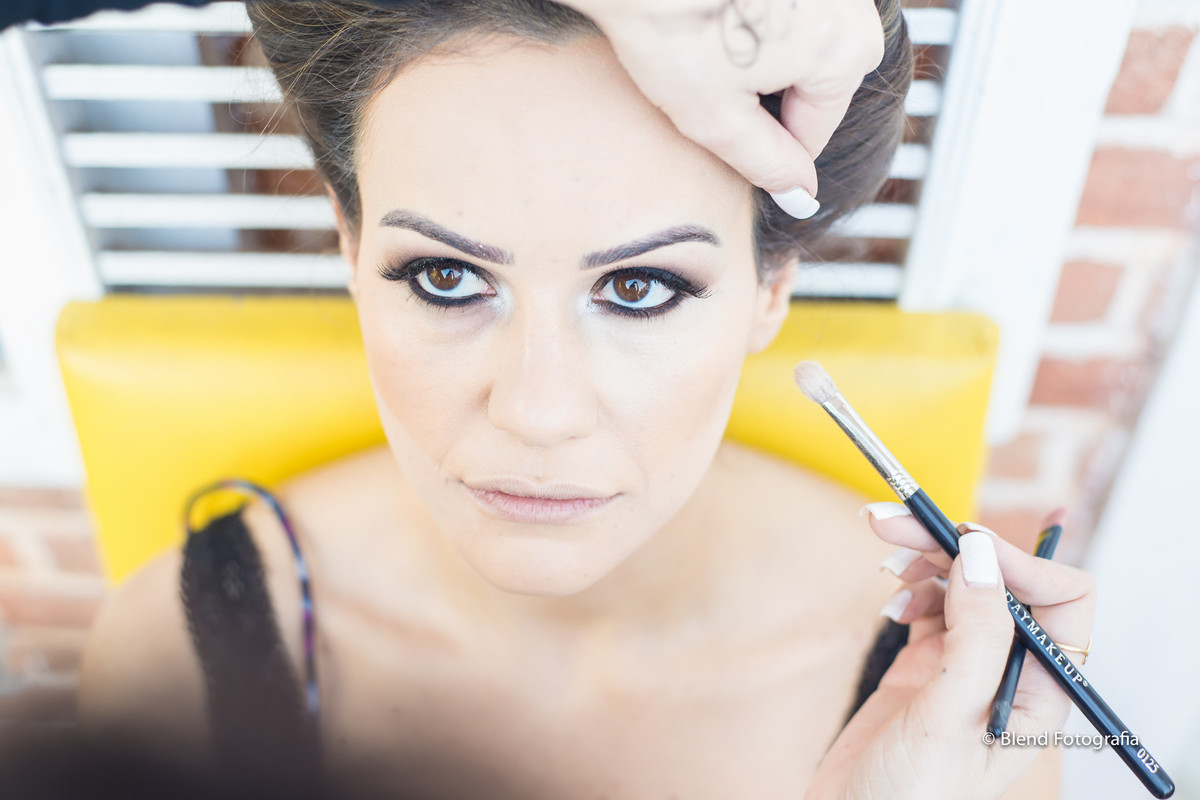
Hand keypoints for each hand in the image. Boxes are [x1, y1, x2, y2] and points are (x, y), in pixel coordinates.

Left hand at [563, 0, 884, 218]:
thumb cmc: (669, 25)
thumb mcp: (716, 118)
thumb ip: (768, 164)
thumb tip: (803, 196)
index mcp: (847, 52)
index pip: (813, 135)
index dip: (760, 145)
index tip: (716, 122)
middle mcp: (856, 9)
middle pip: (815, 87)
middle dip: (765, 95)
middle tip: (706, 79)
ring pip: (803, 49)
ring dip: (760, 59)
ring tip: (707, 46)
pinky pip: (791, 13)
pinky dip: (756, 22)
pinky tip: (714, 15)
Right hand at [805, 504, 1096, 799]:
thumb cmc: (910, 797)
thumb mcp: (948, 718)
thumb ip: (975, 635)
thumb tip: (980, 554)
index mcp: (1040, 691)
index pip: (1060, 601)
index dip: (1017, 564)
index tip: (962, 541)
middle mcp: (1010, 671)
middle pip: (1000, 581)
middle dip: (952, 545)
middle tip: (893, 522)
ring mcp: (967, 665)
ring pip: (961, 584)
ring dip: (924, 560)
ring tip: (884, 554)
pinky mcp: (927, 663)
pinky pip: (930, 602)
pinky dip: (909, 586)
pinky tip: (889, 596)